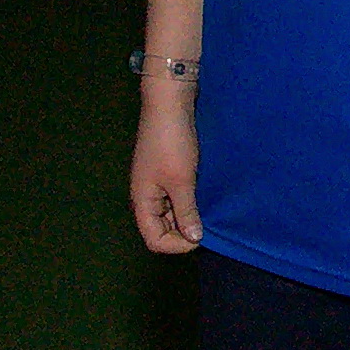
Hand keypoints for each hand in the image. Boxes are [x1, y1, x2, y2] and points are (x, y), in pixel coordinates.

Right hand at [130, 88, 199, 254]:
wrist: (169, 105)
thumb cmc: (171, 142)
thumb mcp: (181, 180)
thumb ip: (186, 211)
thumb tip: (194, 238)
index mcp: (142, 201)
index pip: (154, 240)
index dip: (177, 245)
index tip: (200, 236)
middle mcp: (146, 197)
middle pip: (160, 230)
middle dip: (183, 234)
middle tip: (207, 226)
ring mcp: (155, 185)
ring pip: (170, 216)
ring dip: (187, 218)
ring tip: (208, 213)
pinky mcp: (166, 174)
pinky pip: (175, 199)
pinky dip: (189, 204)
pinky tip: (204, 199)